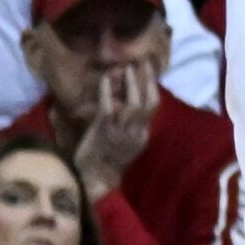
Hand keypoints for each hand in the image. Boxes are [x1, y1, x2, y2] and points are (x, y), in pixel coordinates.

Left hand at [74, 60, 159, 200]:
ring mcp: (121, 133)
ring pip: (133, 104)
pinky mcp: (104, 131)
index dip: (151, 88)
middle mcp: (135, 134)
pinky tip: (105, 78)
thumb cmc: (103, 163)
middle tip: (143, 63)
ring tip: (127, 68)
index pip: (152, 109)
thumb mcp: (122, 145)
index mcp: (141, 137)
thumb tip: (123, 103)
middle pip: (147, 104)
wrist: (91, 181)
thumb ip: (126, 126)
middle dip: (147, 81)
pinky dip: (107, 91)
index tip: (147, 73)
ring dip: (131, 83)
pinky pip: (109, 107)